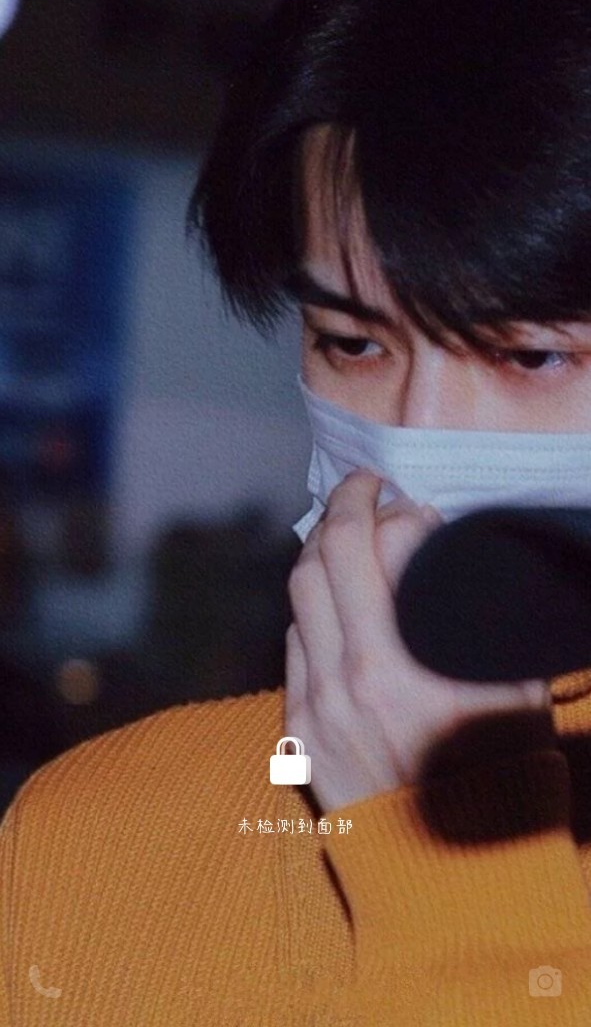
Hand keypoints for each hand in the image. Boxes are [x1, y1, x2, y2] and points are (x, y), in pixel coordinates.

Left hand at [285, 471, 551, 813]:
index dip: (394, 510)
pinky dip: (315, 608)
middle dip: (344, 508)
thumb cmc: (501, 773)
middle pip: (324, 556)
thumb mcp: (514, 686)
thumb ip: (483, 612)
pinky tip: (339, 604)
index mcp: (413, 661)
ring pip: (299, 594)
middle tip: (365, 491)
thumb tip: (452, 546)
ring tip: (348, 537)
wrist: (454, 873)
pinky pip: (295, 643)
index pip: (382, 545)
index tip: (405, 500)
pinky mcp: (300, 730)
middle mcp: (356, 677)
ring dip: (322, 553)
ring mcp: (319, 704)